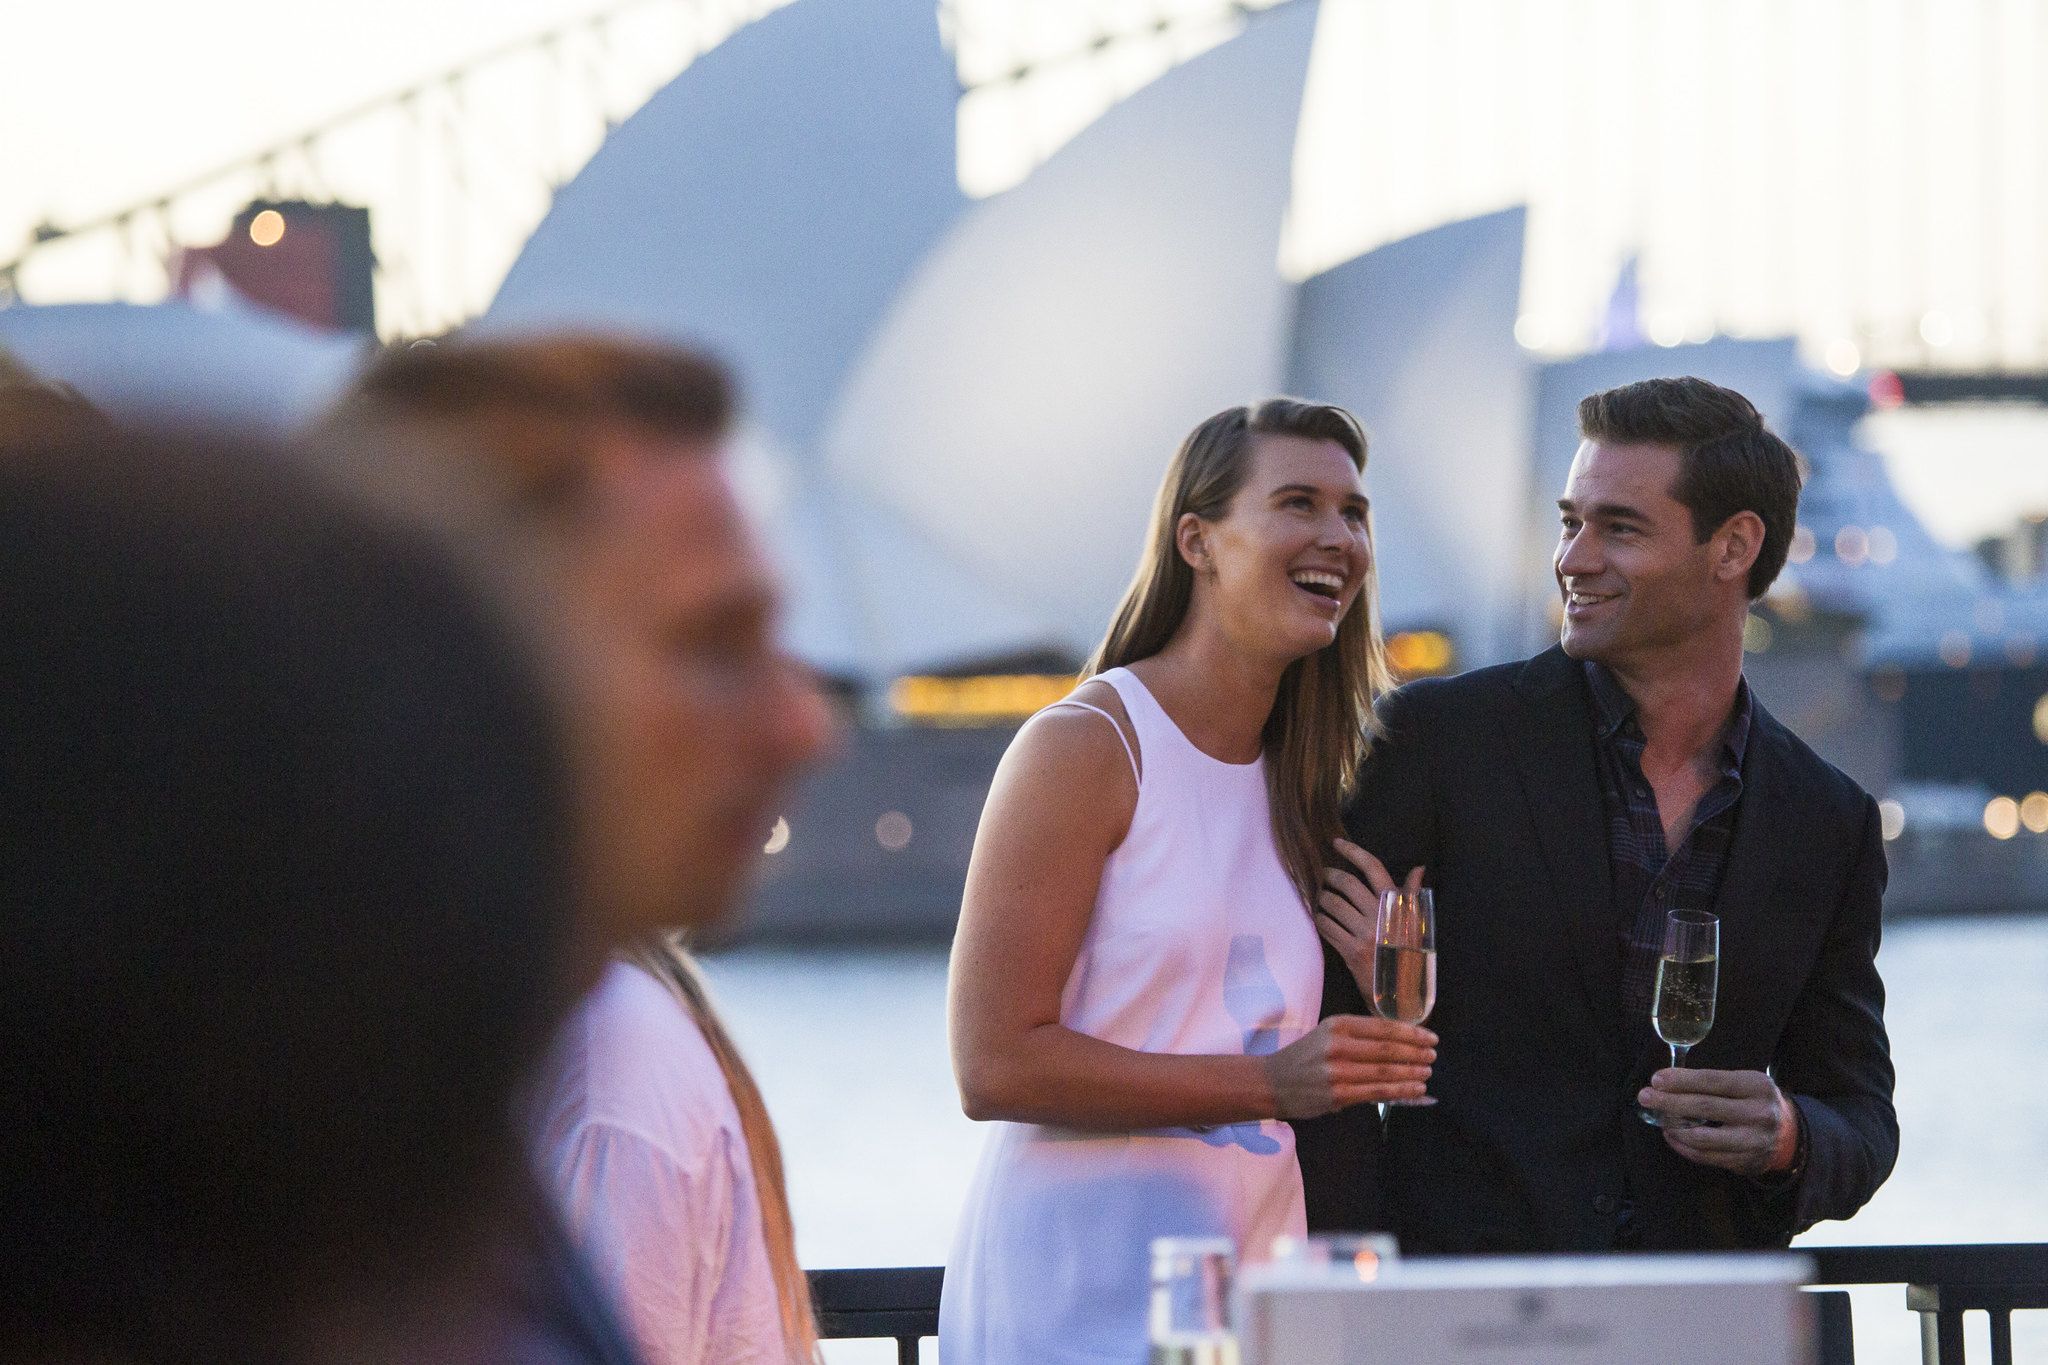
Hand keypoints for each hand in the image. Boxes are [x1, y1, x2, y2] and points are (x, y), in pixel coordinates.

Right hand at [1261, 1014, 1435, 1118]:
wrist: (1273, 1082)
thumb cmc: (1306, 1056)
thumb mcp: (1328, 1034)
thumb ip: (1359, 1035)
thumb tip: (1402, 1042)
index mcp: (1338, 1024)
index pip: (1383, 1027)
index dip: (1411, 1034)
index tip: (1431, 1038)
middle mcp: (1338, 1045)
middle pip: (1388, 1049)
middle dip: (1416, 1053)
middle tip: (1433, 1056)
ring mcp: (1338, 1071)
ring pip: (1386, 1072)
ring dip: (1412, 1073)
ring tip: (1427, 1073)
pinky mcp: (1338, 1094)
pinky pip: (1377, 1092)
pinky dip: (1400, 1091)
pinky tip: (1415, 1090)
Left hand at [1315, 839, 1424, 995]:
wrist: (1403, 992)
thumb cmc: (1410, 954)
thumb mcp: (1416, 923)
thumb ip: (1412, 895)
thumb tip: (1418, 868)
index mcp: (1396, 905)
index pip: (1373, 868)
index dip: (1353, 851)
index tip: (1336, 843)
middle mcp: (1380, 916)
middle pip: (1347, 884)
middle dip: (1330, 875)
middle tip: (1324, 874)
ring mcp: (1364, 934)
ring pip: (1332, 904)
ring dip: (1322, 897)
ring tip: (1321, 897)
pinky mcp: (1351, 951)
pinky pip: (1326, 927)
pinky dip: (1320, 919)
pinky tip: (1321, 918)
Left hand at [1637, 1068, 1799, 1175]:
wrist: (1789, 1135)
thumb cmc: (1756, 1101)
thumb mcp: (1745, 1082)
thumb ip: (1714, 1082)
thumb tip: (1669, 1081)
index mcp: (1756, 1086)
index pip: (1713, 1081)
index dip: (1682, 1080)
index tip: (1656, 1079)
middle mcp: (1757, 1113)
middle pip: (1705, 1107)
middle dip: (1670, 1102)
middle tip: (1645, 1097)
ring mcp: (1752, 1141)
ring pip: (1703, 1137)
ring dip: (1674, 1128)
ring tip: (1659, 1119)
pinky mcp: (1744, 1161)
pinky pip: (1706, 1156)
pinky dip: (1683, 1147)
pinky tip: (1671, 1136)